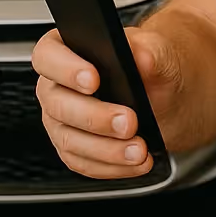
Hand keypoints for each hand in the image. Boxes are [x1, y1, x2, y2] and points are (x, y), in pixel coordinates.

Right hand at [31, 26, 177, 178]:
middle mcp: (58, 86)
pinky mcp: (74, 149)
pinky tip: (136, 161)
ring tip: (139, 148)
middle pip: (58, 104)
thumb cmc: (153, 68)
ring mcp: (62, 120)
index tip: (94, 80)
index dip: (66, 68)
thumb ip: (150, 52)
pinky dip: (111, 166)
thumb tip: (142, 57)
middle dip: (95, 117)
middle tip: (128, 122)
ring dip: (106, 150)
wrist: (167, 97)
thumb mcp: (159, 53)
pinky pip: (83, 163)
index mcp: (68, 50)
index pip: (48, 55)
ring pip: (69, 140)